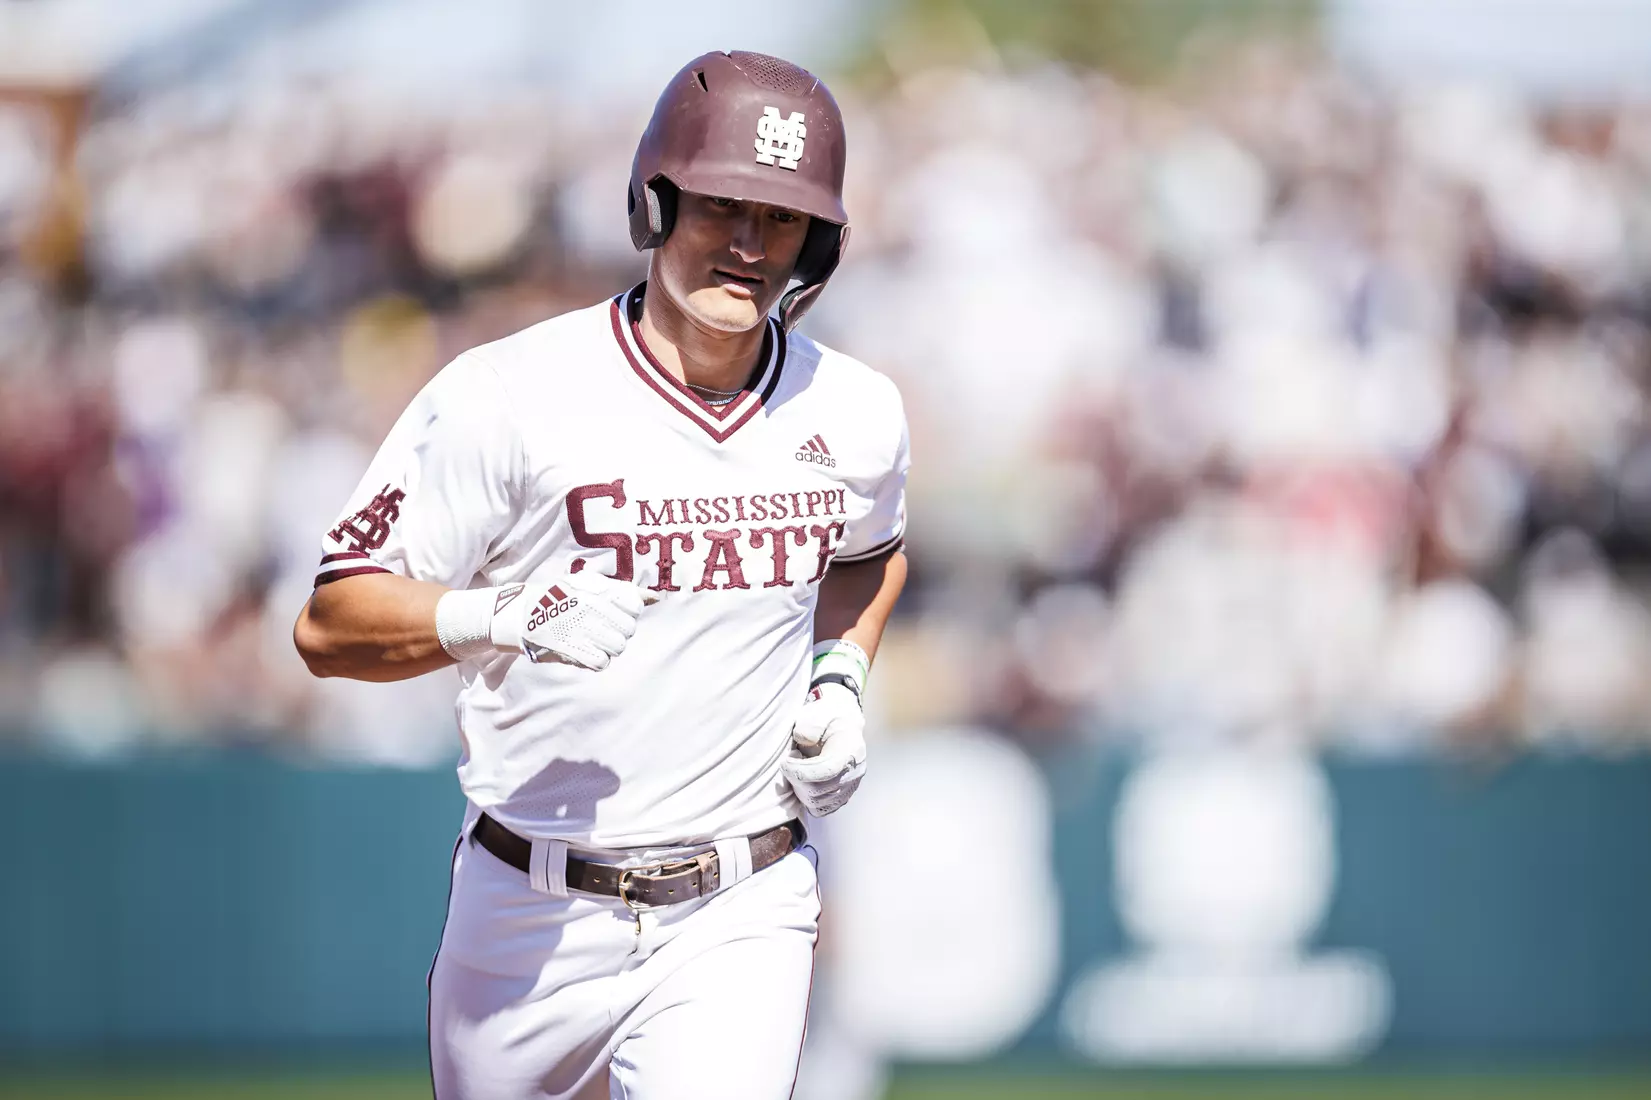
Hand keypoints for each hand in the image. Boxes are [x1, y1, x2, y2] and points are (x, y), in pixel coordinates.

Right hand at [490, 572, 651, 669]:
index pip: (635, 607)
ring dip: (609, 645)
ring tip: (593, 638)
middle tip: (602, 626)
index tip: (615, 611)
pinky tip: (587, 650)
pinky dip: (596, 659)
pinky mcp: (572, 652)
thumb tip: (656, 598)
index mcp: (596, 590)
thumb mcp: (591, 583)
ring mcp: (582, 631)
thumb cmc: (562, 597)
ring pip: (618, 647)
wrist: (523, 613)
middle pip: (629, 629)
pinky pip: (602, 663)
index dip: (628, 612)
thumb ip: (625, 590)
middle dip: (619, 630)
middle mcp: (591, 610)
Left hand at [781, 682, 866, 815]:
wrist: (844, 724)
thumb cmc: (828, 718)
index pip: (824, 771)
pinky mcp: (843, 797)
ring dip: (800, 789)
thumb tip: (803, 740)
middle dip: (796, 779)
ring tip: (798, 770)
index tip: (785, 761)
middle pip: (818, 790)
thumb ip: (810, 726)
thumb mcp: (818, 713)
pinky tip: (803, 782)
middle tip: (789, 762)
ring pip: (817, 802)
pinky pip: (821, 809)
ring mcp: (850, 787)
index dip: (800, 771)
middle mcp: (854, 772)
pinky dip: (807, 799)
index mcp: (850, 750)